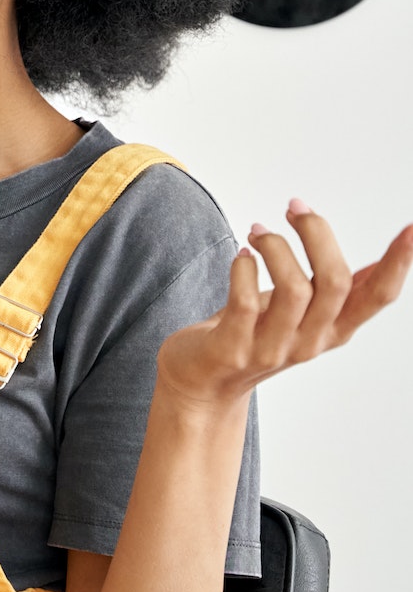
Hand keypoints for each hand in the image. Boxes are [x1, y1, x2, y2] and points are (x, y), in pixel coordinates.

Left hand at [156, 199, 412, 409]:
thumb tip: (380, 267)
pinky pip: (244, 302)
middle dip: (317, 233)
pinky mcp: (234, 349)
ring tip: (258, 232)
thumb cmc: (252, 335)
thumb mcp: (304, 316)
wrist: (201, 383)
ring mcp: (273, 349)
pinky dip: (243, 269)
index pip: (378, 296)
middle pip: (335, 281)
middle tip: (294, 207)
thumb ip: (339, 295)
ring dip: (275, 247)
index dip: (398, 262)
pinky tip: (241, 256)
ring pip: (294, 289)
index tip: (412, 228)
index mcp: (334, 329)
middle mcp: (311, 341)